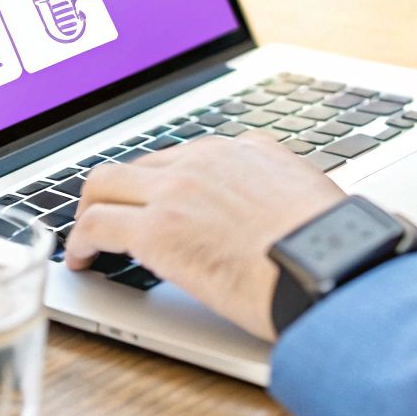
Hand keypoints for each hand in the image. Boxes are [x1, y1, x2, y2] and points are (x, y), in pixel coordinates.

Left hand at [65, 133, 345, 340]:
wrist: (331, 265)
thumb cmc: (335, 248)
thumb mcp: (315, 203)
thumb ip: (288, 199)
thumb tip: (291, 225)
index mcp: (249, 150)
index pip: (187, 157)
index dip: (164, 184)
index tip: (158, 203)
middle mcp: (207, 159)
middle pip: (139, 164)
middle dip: (119, 192)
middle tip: (111, 218)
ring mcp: (177, 190)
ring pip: (104, 185)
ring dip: (91, 212)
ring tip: (88, 239)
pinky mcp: (156, 230)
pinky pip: (96, 226)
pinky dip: (81, 243)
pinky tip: (84, 262)